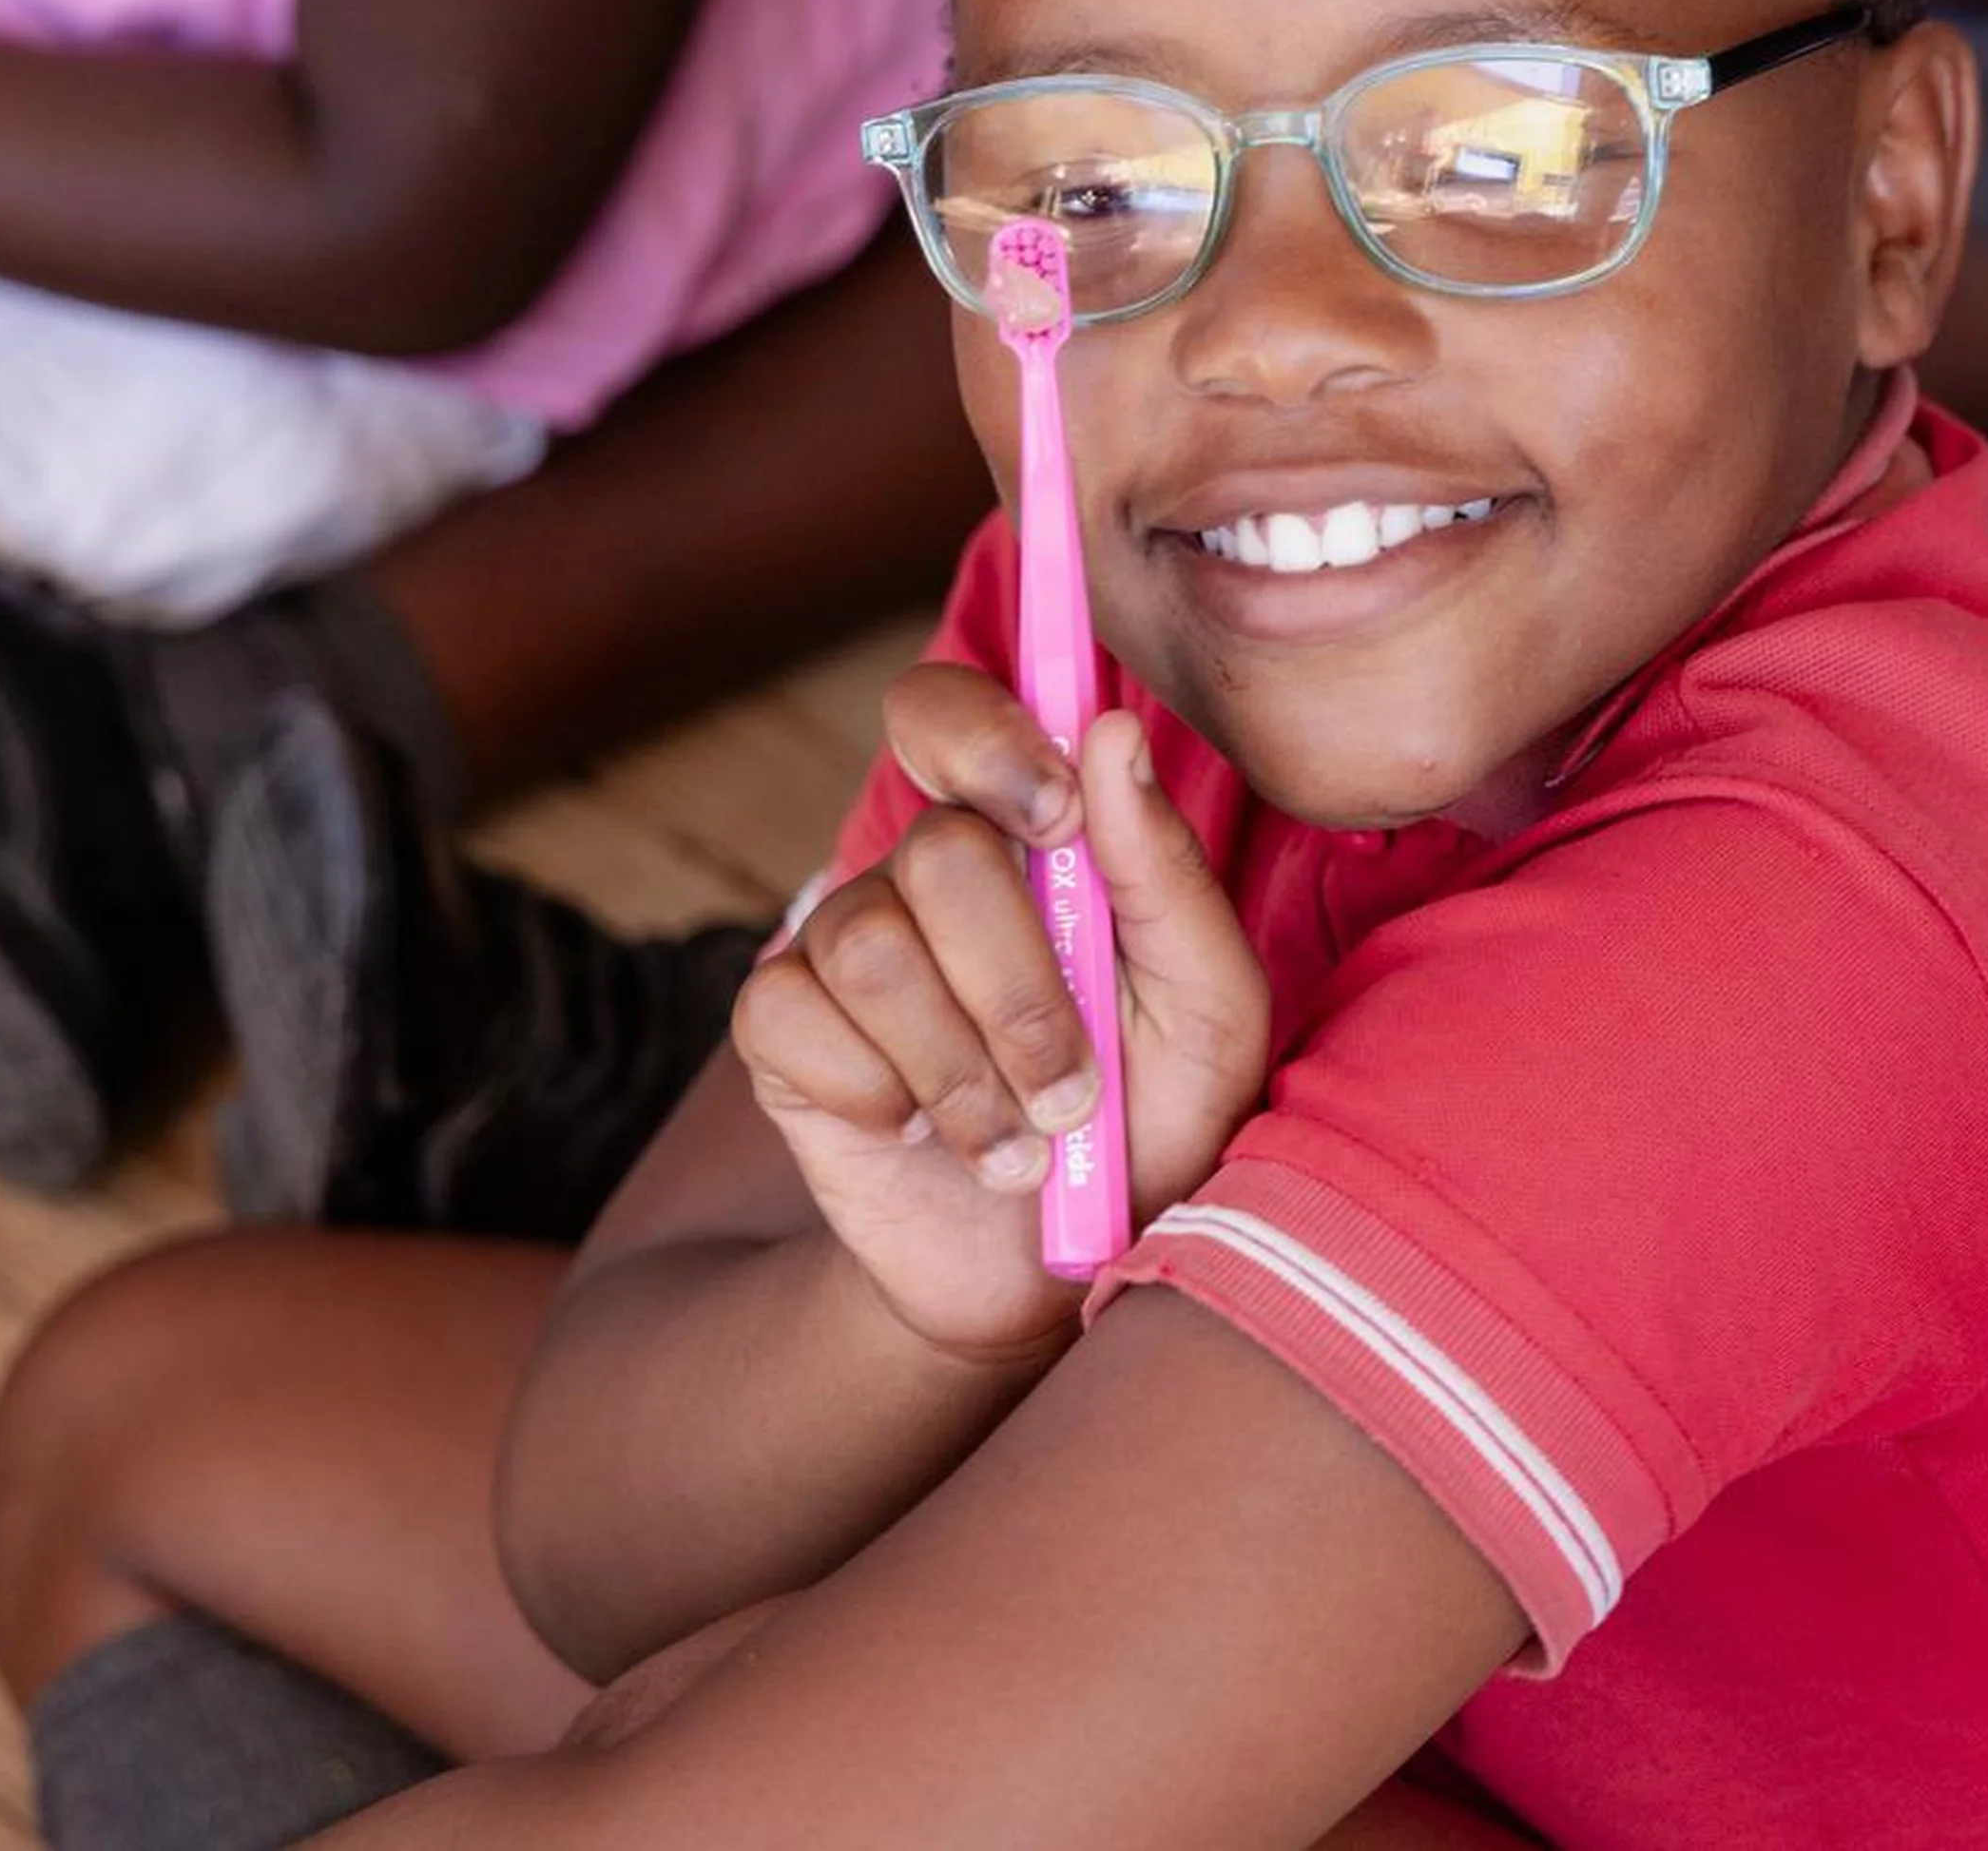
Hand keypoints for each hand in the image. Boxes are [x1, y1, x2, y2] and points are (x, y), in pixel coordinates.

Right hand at [731, 669, 1271, 1364]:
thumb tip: (1113, 733)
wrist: (1063, 1275)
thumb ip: (1164, 876)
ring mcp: (841, 945)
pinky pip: (798, 1019)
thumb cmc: (1152, 1124)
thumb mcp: (1206, 1010)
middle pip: (940, 851)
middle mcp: (922, 875)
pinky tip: (930, 1142)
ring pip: (872, 945)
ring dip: (966, 1070)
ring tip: (1021, 1143)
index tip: (1054, 811)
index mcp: (1025, 839)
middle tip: (1074, 1093)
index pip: (949, 712)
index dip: (985, 734)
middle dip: (1023, 990)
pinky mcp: (781, 1032)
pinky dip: (889, 1100)